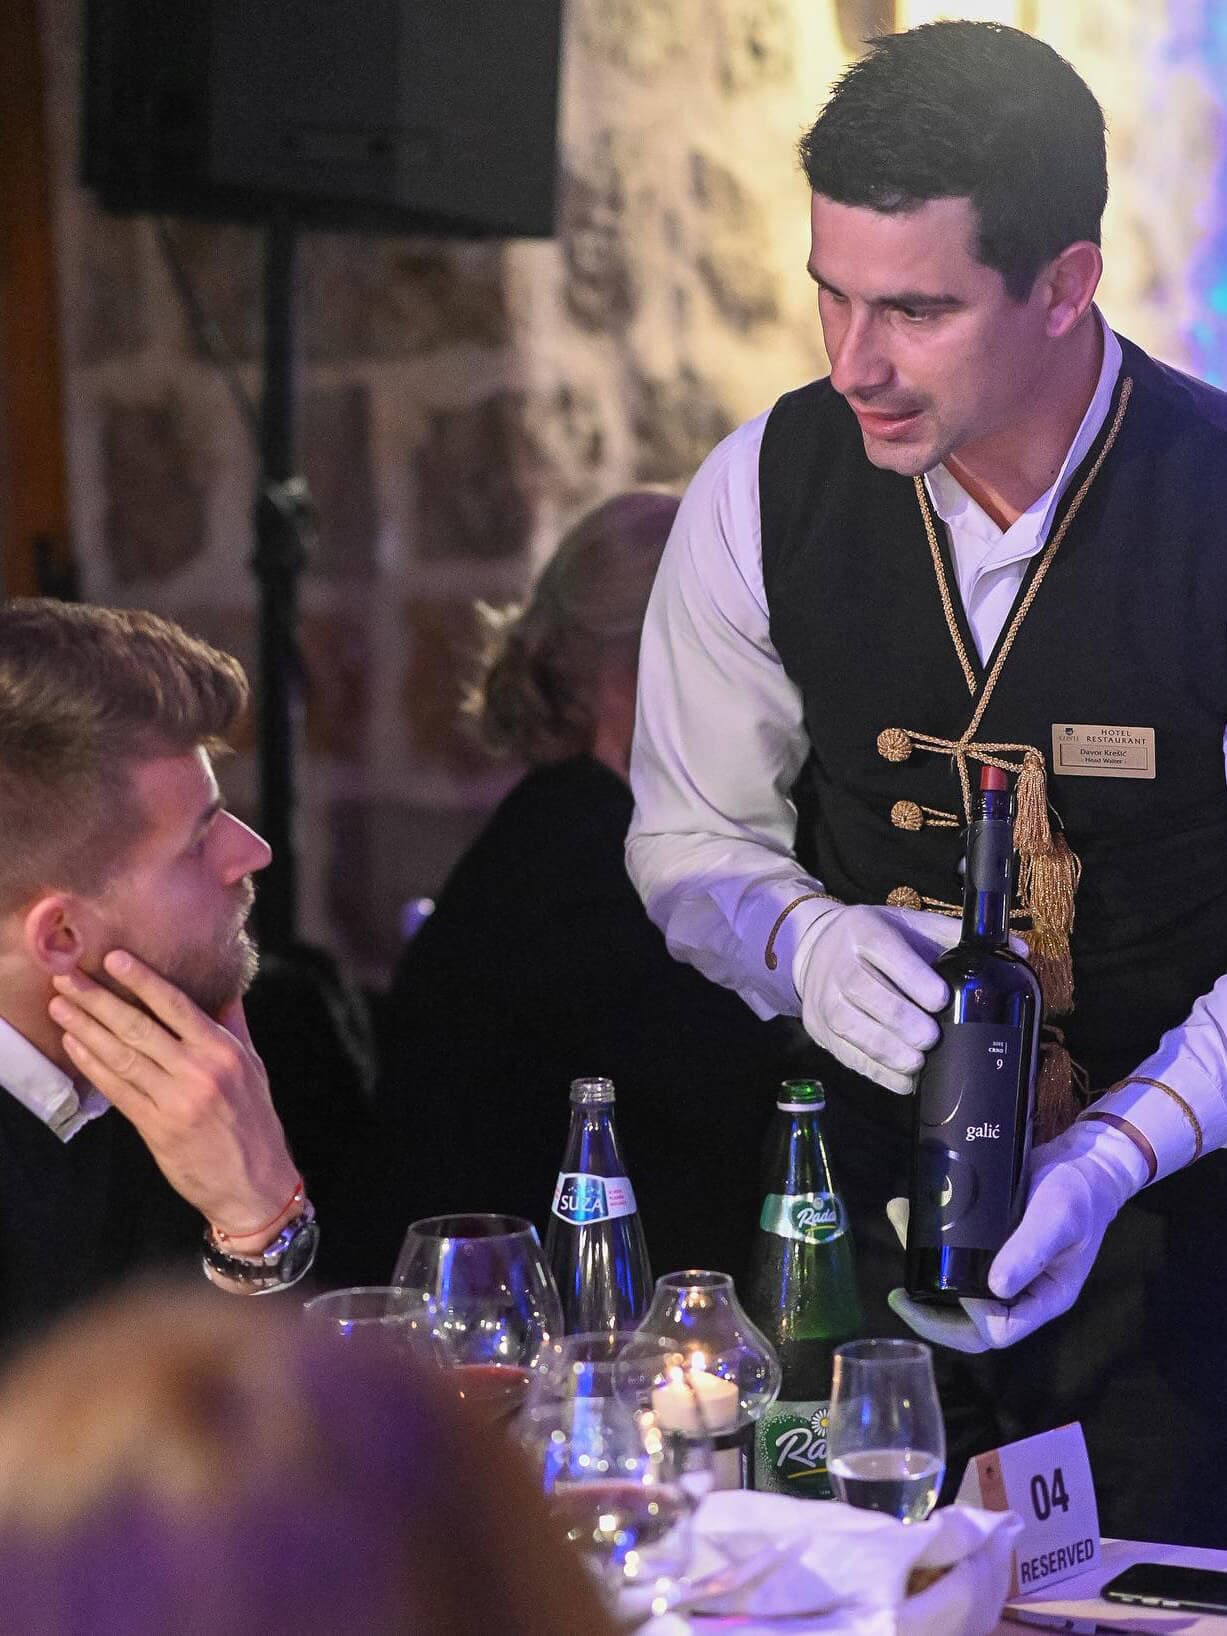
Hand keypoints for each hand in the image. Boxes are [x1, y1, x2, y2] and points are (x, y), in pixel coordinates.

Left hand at [48, 952, 299, 1246]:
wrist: (254, 1184)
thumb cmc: (255, 1122)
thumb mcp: (254, 1067)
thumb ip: (234, 1027)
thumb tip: (226, 988)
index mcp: (224, 1051)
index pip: (176, 1005)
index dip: (142, 980)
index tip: (114, 958)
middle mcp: (199, 1072)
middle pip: (139, 1027)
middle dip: (98, 999)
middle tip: (68, 977)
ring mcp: (176, 1101)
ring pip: (122, 1056)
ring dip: (86, 1029)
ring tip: (61, 1006)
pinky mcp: (157, 1128)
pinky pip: (118, 1091)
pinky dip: (93, 1066)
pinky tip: (75, 1046)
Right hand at [795, 903, 961, 1093]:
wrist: (817, 950)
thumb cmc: (875, 940)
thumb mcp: (909, 926)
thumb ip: (956, 937)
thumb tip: (1017, 950)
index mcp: (864, 931)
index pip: (884, 951)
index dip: (913, 978)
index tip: (941, 998)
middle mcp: (837, 963)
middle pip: (864, 992)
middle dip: (902, 1021)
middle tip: (932, 1038)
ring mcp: (823, 998)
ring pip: (851, 1027)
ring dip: (887, 1051)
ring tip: (918, 1063)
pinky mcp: (819, 1029)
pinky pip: (847, 1054)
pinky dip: (877, 1071)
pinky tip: (903, 1079)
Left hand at [884, 1120, 1145, 1351]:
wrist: (1079, 1164)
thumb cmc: (1078, 1194)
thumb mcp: (1058, 1216)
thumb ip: (1030, 1249)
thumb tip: (996, 1287)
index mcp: (1044, 1299)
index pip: (1001, 1330)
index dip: (972, 1316)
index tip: (954, 1284)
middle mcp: (1020, 1293)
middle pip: (970, 1327)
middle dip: (929, 1315)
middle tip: (897, 1296)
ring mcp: (1002, 1273)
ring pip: (954, 1294)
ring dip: (921, 1271)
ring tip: (899, 1226)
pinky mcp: (987, 1250)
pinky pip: (954, 1262)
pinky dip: (928, 1243)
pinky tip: (909, 1212)